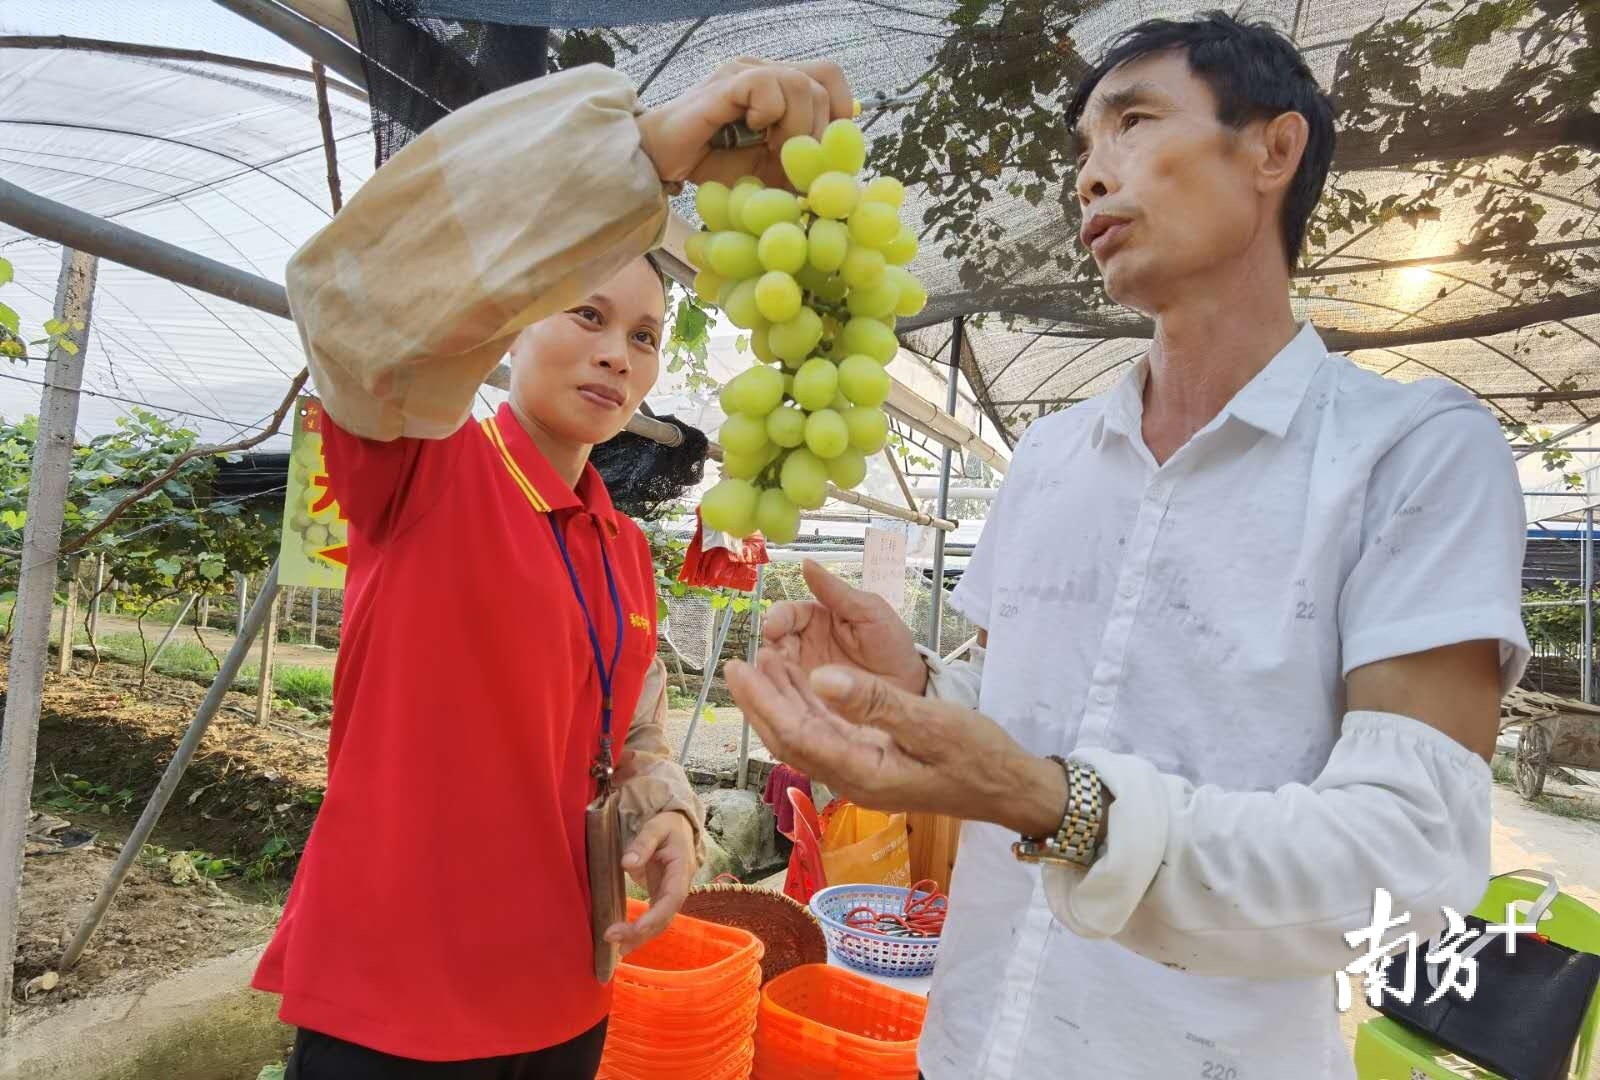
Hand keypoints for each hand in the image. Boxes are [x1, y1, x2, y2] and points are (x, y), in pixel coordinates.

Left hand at [605, 811, 695, 954]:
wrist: (680, 827)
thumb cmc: (668, 826)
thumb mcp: (656, 827)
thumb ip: (644, 843)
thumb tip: (627, 864)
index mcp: (681, 871)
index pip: (672, 899)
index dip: (656, 916)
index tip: (637, 928)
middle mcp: (678, 888)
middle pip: (663, 918)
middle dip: (640, 933)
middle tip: (611, 938)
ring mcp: (670, 895)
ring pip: (658, 923)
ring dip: (638, 938)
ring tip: (614, 951)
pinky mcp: (660, 897)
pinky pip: (652, 919)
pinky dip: (638, 932)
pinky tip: (622, 943)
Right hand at [636, 59, 853, 187]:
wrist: (662, 162)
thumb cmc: (714, 164)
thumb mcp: (770, 170)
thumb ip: (803, 165)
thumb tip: (837, 178)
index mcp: (779, 86)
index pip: (829, 76)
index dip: (839, 110)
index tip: (824, 148)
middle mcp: (765, 70)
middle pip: (821, 82)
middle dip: (816, 132)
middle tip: (790, 158)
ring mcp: (746, 72)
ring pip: (799, 83)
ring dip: (794, 128)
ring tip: (771, 149)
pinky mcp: (727, 83)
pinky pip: (765, 85)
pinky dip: (768, 114)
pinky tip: (751, 129)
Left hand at [725, 651, 1071, 836]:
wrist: (1010, 789)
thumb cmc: (979, 757)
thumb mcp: (932, 723)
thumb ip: (876, 702)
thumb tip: (821, 677)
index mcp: (863, 772)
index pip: (797, 735)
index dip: (764, 702)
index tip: (740, 669)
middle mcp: (854, 779)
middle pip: (791, 740)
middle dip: (760, 703)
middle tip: (736, 665)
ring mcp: (861, 775)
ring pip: (805, 739)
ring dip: (779, 705)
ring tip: (760, 668)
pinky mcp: (871, 766)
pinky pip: (824, 737)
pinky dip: (805, 711)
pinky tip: (800, 687)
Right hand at [762, 559, 928, 695]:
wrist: (911, 689)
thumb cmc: (892, 645)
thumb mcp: (869, 612)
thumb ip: (836, 591)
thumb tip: (806, 563)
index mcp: (818, 618)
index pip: (789, 614)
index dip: (778, 618)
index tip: (772, 628)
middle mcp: (805, 644)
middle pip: (776, 643)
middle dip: (770, 648)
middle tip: (769, 658)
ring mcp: (805, 673)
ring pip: (777, 670)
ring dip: (771, 672)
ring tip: (773, 679)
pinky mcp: (808, 699)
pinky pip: (788, 694)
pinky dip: (781, 694)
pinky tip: (782, 697)